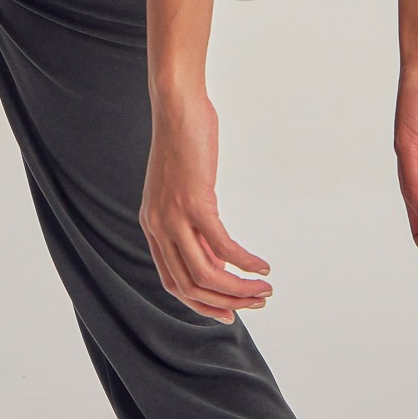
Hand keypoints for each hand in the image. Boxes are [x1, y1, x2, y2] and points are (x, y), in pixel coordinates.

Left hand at [139, 88, 273, 323]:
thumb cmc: (184, 142)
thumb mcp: (184, 192)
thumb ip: (194, 226)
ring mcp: (175, 217)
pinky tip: (262, 267)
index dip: (202, 304)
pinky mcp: (194, 203)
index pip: (174, 283)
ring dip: (239, 290)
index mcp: (153, 226)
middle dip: (226, 303)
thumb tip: (217, 260)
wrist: (176, 106)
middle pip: (191, 287)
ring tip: (264, 292)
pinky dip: (246, 263)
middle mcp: (159, 227)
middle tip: (255, 305)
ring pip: (207, 275)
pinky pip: (224, 247)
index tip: (229, 312)